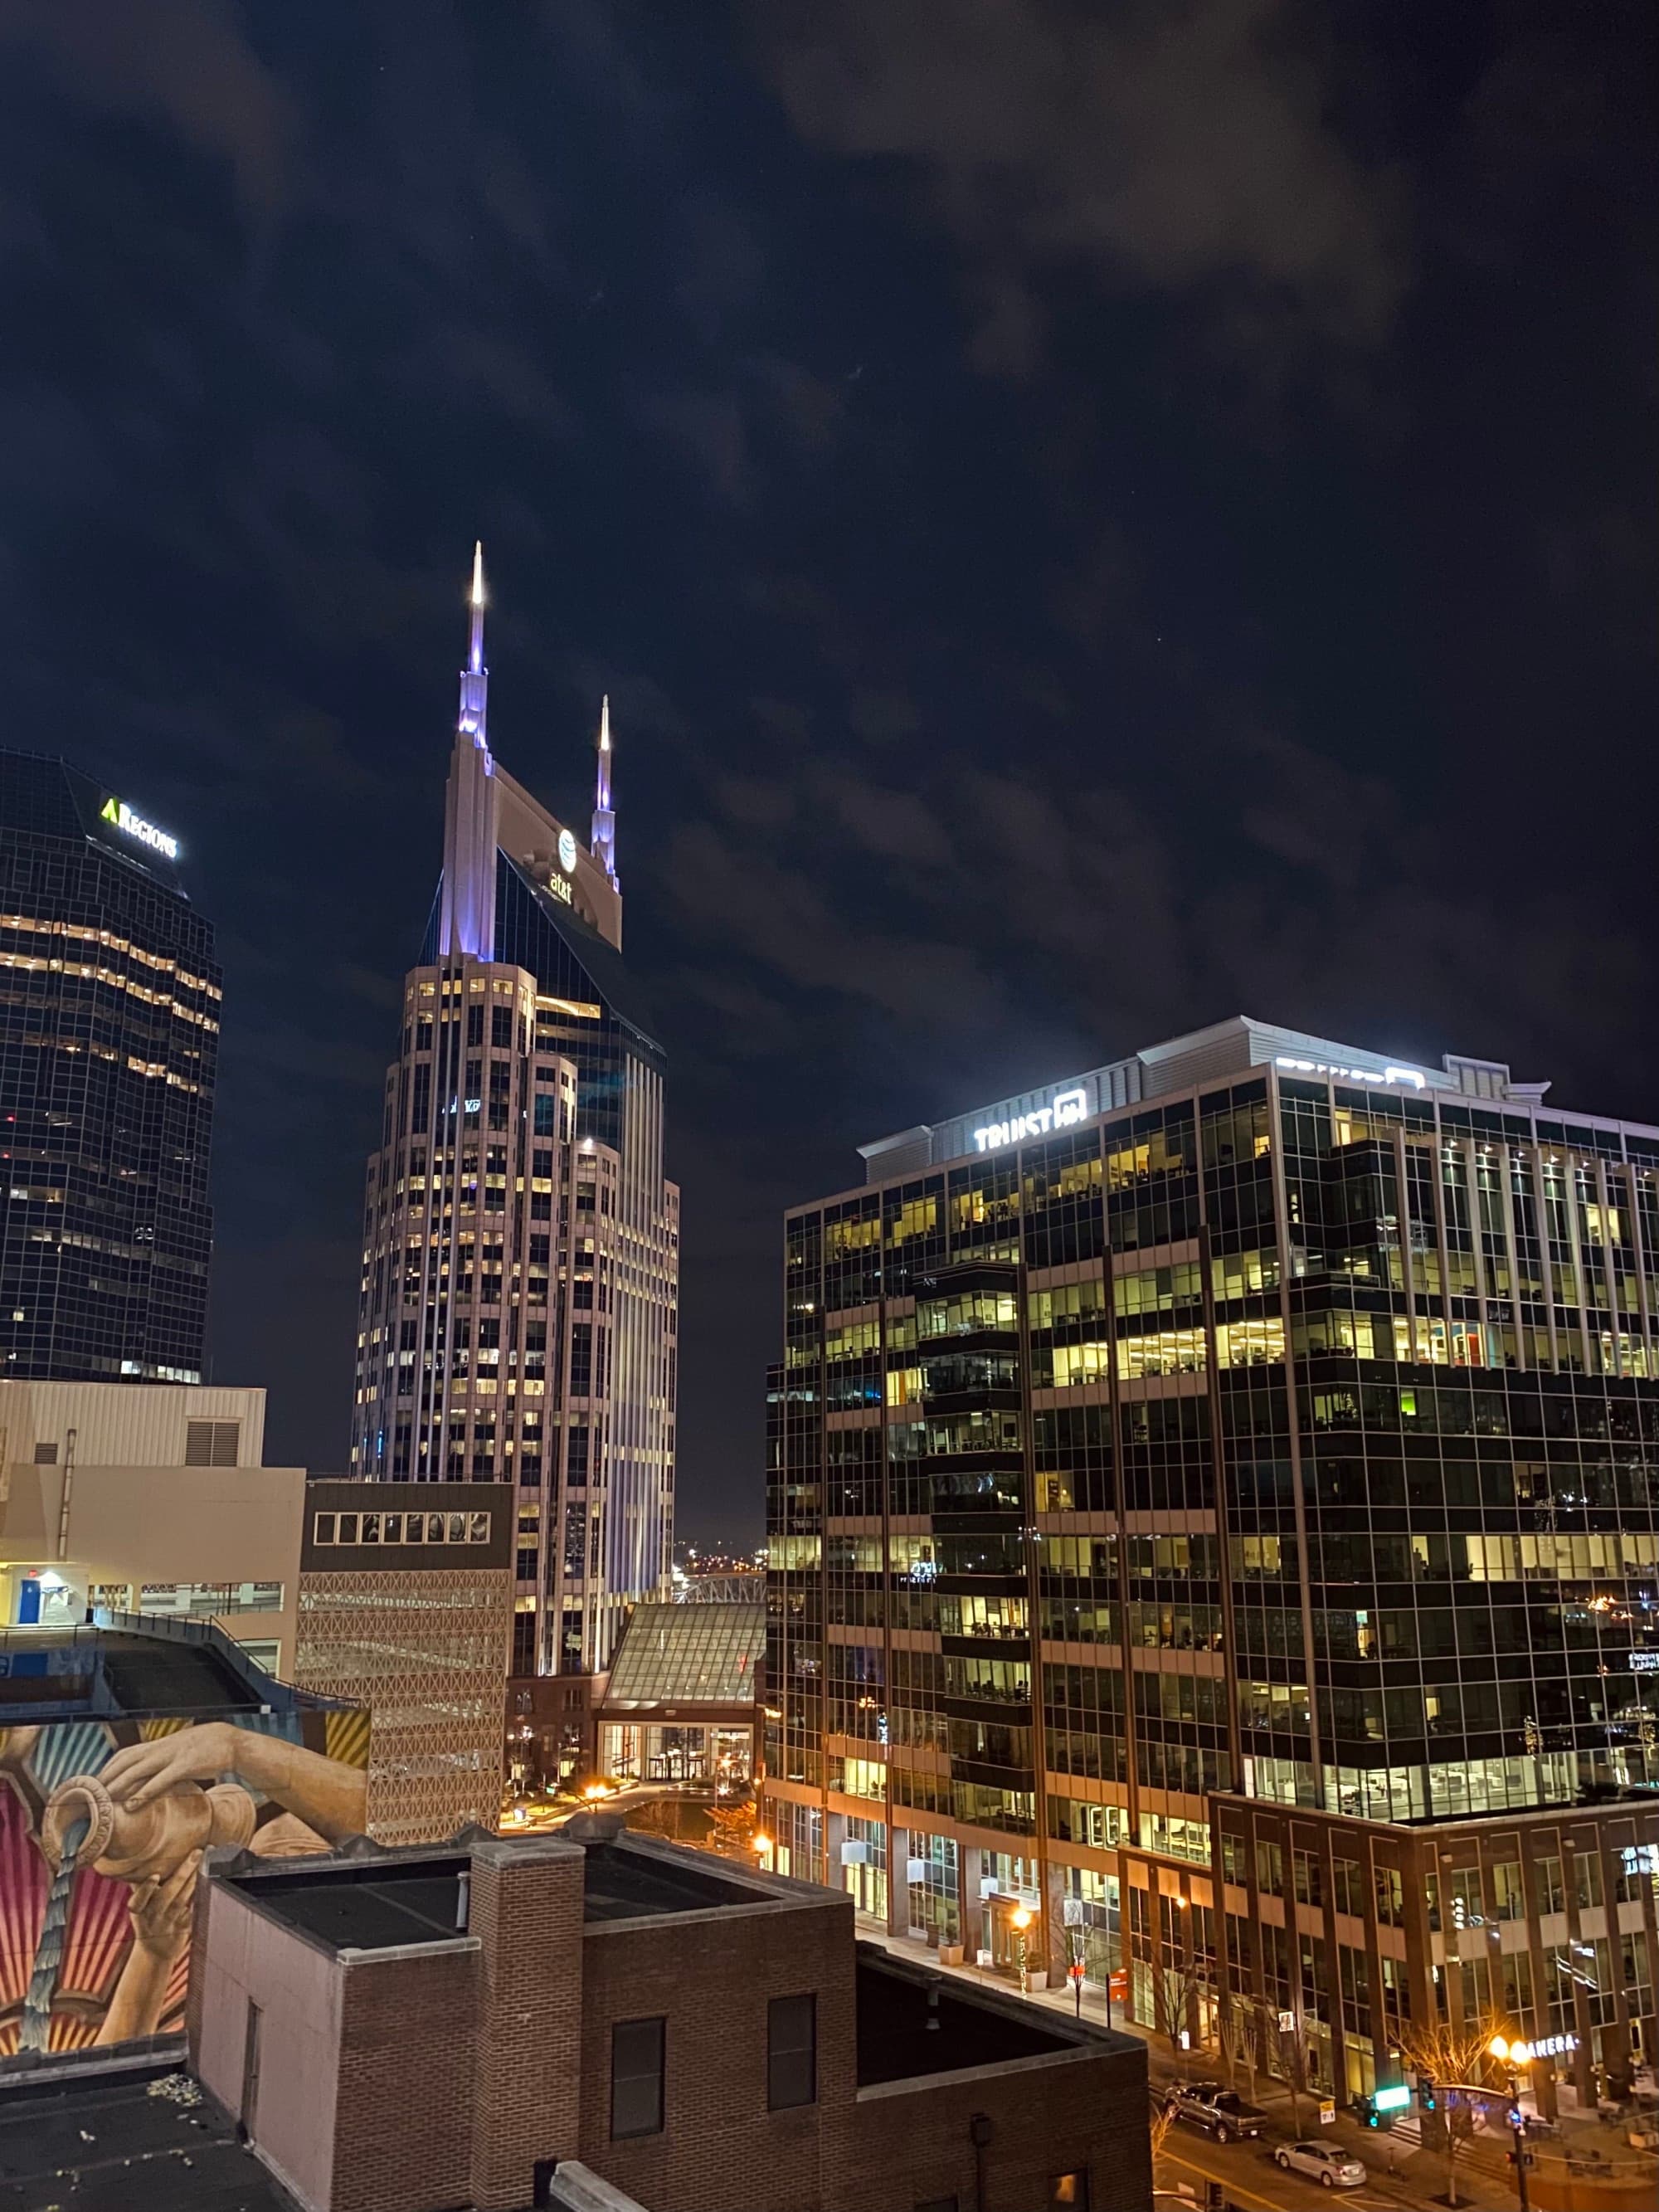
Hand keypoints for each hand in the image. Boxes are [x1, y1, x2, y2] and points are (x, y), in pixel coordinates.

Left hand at [101, 1723, 243, 1809]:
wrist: (231, 1741)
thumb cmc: (205, 1748)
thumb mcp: (180, 1751)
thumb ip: (163, 1762)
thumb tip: (147, 1778)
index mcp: (160, 1744)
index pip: (126, 1753)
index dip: (108, 1768)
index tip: (95, 1784)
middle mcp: (162, 1747)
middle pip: (126, 1760)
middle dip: (107, 1776)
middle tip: (91, 1795)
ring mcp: (173, 1755)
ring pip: (139, 1769)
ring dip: (119, 1784)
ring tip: (104, 1800)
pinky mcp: (186, 1764)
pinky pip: (161, 1779)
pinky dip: (145, 1791)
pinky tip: (132, 1804)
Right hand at [129, 1850, 199, 1960]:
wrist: (155, 1951)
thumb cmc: (147, 1918)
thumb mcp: (138, 1906)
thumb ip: (140, 1884)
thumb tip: (143, 1856)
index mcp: (138, 1910)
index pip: (138, 1901)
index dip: (146, 1889)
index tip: (155, 1876)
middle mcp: (152, 1917)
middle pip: (167, 1896)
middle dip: (182, 1874)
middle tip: (197, 1852)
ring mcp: (169, 1924)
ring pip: (183, 1901)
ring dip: (196, 1879)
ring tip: (206, 1859)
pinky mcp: (185, 1927)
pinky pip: (194, 1909)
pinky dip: (202, 1894)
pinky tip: (212, 1878)